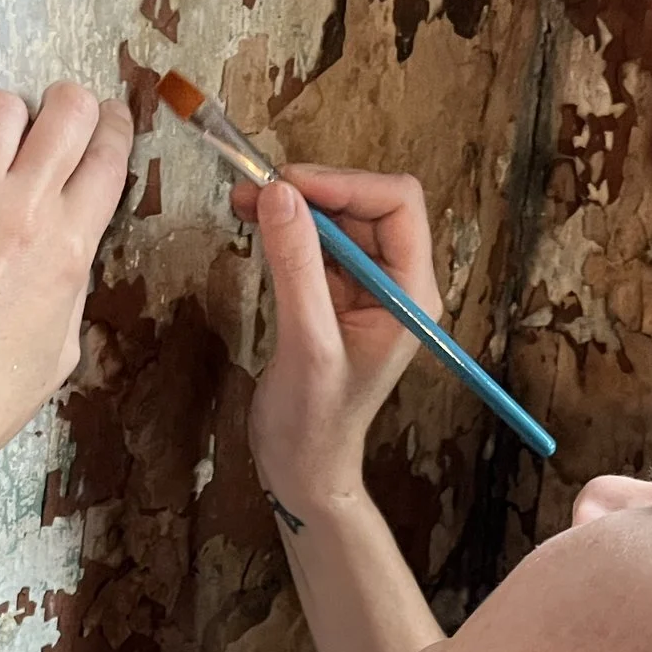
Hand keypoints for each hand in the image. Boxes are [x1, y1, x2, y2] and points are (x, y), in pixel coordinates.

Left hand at [0, 82, 132, 503]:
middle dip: (70, 108)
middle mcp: (18, 212)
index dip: (115, 127)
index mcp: (68, 249)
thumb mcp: (62, 347)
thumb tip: (66, 242)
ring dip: (5, 121)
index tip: (110, 119)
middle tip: (59, 119)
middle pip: (65, 111)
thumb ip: (70, 280)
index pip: (107, 156)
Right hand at [232, 165, 438, 510]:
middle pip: (366, 204)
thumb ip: (295, 267)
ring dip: (293, 206)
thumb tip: (279, 195)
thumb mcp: (306, 343)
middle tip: (251, 188)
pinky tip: (252, 224)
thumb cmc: (314, 421)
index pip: (397, 204)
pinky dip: (286, 229)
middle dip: (313, 190)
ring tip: (241, 201)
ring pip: (337, 220)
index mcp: (410, 294)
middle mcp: (396, 283)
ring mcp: (366, 289)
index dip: (344, 183)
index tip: (287, 183)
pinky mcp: (336, 296)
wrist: (302, 468)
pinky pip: (316, 245)